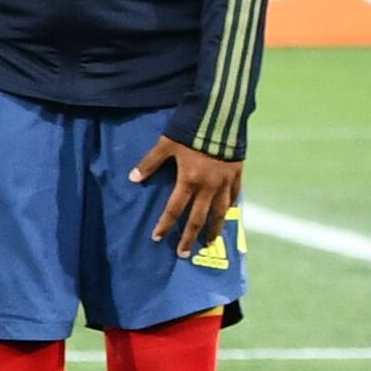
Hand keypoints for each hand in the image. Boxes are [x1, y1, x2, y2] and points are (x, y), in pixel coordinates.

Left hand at [131, 132, 242, 250]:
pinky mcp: (238, 174)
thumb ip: (150, 163)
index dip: (165, 224)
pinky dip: (230, 207)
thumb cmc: (191, 130)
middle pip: (198, 218)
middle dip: (190, 237)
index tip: (158, 238)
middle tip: (184, 253)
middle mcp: (208, 186)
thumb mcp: (166, 144)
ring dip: (214, 229)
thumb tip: (133, 178)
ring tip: (210, 242)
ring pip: (220, 212)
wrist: (222, 117)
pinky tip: (228, 214)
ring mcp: (225, 181)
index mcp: (189, 180)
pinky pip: (234, 196)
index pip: (174, 209)